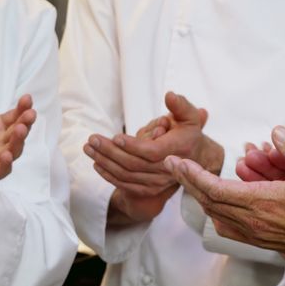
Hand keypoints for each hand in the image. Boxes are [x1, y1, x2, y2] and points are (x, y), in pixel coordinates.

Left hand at [0, 78, 35, 197]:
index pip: (15, 116)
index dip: (22, 108)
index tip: (27, 98)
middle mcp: (2, 142)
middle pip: (18, 132)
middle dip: (25, 123)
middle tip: (30, 114)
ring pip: (14, 150)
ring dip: (18, 141)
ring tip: (20, 130)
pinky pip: (0, 170)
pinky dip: (5, 165)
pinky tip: (6, 156)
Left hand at [85, 92, 221, 224]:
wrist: (195, 160)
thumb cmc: (188, 133)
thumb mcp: (190, 116)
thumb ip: (180, 105)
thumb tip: (169, 95)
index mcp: (176, 151)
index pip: (151, 152)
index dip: (133, 146)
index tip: (116, 137)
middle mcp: (166, 170)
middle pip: (133, 164)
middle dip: (110, 151)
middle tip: (92, 139)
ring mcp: (157, 183)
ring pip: (126, 175)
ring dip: (104, 162)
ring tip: (89, 148)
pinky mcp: (149, 189)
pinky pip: (125, 185)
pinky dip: (109, 176)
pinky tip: (97, 163)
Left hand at [166, 126, 284, 264]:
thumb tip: (276, 131)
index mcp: (265, 204)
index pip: (217, 189)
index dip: (194, 175)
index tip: (178, 161)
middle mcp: (254, 222)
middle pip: (209, 201)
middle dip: (188, 181)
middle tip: (172, 164)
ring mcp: (253, 234)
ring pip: (215, 213)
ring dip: (199, 193)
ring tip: (187, 176)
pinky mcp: (257, 241)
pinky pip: (226, 224)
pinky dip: (214, 208)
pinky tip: (210, 198)